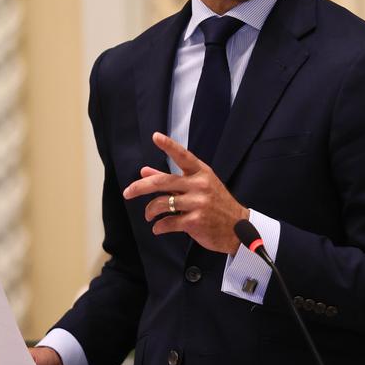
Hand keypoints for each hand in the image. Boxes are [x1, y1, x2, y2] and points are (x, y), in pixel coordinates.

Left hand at [123, 131, 249, 253]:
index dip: (169, 146)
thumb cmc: (215, 204)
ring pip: (161, 203)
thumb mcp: (198, 187)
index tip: (155, 136)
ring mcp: (198, 203)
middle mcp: (199, 185)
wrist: (237, 228)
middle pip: (162, 182)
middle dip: (140, 187)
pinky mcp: (196, 221)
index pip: (183, 156)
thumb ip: (171, 179)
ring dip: (149, 211)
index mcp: (201, 173)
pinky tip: (158, 227)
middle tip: (127, 192)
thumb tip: (144, 171)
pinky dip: (159, 226)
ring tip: (149, 215)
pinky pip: (168, 222)